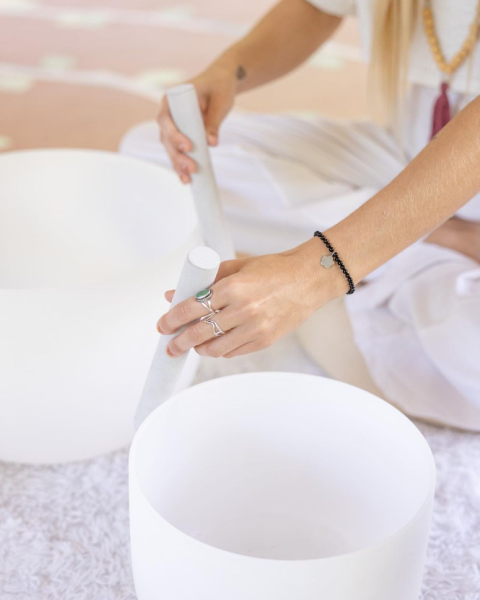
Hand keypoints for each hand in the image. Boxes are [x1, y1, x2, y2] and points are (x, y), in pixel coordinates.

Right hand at [157, 63, 236, 183]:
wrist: (220, 84)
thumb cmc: (219, 88)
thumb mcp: (220, 102)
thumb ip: (214, 121)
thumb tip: (211, 143)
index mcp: (172, 99)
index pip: (166, 119)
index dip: (174, 134)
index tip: (188, 146)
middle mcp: (168, 113)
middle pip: (166, 138)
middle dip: (177, 155)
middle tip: (192, 167)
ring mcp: (173, 126)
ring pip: (170, 148)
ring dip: (177, 164)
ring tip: (188, 179)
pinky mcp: (180, 136)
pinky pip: (177, 152)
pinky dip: (181, 165)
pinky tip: (186, 179)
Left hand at [157, 239, 345, 358]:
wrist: (309, 279)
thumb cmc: (274, 270)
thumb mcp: (237, 267)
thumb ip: (205, 281)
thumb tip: (173, 294)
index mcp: (234, 287)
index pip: (192, 307)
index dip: (172, 319)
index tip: (162, 325)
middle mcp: (243, 309)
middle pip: (199, 332)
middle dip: (178, 342)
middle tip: (169, 345)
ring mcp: (255, 328)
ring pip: (215, 348)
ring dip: (199, 348)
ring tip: (193, 344)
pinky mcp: (265, 341)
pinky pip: (234, 352)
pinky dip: (220, 350)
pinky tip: (215, 344)